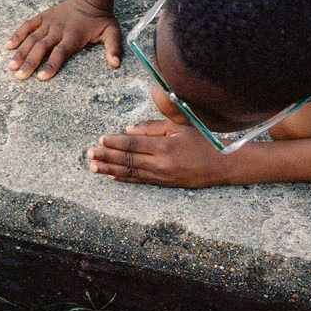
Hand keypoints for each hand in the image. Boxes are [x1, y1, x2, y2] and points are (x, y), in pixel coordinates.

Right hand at [6, 0, 122, 80]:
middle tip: (19, 76)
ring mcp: (49, 23)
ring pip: (32, 38)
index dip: (51, 64)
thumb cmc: (101, 20)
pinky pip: (28, 25)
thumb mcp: (113, 33)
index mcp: (74, 36)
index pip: (60, 52)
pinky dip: (18, 34)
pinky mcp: (43, 17)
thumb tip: (116, 64)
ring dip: (21, 52)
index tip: (41, 77)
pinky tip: (8, 45)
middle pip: (41, 48)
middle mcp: (59, 29)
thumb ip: (114, 48)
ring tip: (11, 66)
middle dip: (30, 63)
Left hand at [87, 119, 232, 188]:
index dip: (115, 142)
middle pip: (127, 160)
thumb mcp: (179, 126)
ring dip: (109, 169)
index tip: (101, 139)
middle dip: (106, 156)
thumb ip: (153, 127)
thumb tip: (128, 130)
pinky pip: (139, 180)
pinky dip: (123, 178)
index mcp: (164, 146)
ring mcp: (161, 176)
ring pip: (130, 172)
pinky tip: (110, 176)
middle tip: (89, 154)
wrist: (220, 165)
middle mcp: (160, 163)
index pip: (133, 144)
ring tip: (93, 167)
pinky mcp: (163, 184)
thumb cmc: (201, 141)